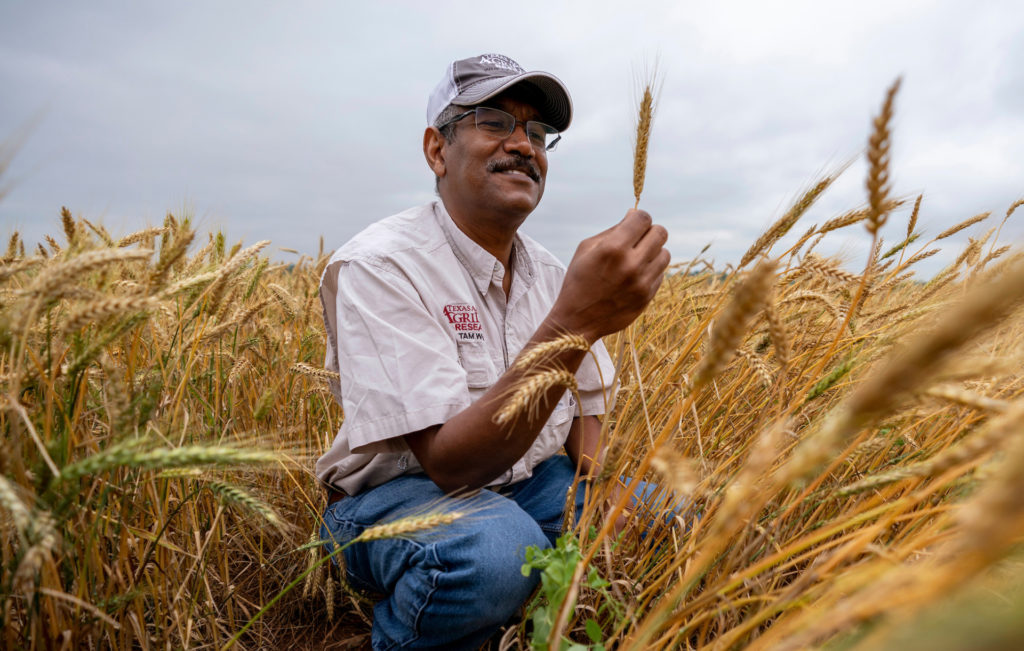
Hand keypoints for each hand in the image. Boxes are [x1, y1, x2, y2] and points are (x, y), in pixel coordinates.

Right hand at [550, 209, 669, 341]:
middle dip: (650, 232)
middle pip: (660, 233)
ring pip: (665, 254)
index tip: (633, 224)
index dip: (639, 217)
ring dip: (653, 252)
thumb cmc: (579, 280)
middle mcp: (631, 264)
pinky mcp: (647, 297)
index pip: (643, 218)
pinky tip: (634, 277)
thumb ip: (612, 230)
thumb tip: (634, 214)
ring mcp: (642, 283)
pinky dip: (650, 271)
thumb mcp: (586, 249)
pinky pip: (660, 274)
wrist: (577, 321)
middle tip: (638, 239)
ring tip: (637, 259)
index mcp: (613, 248)